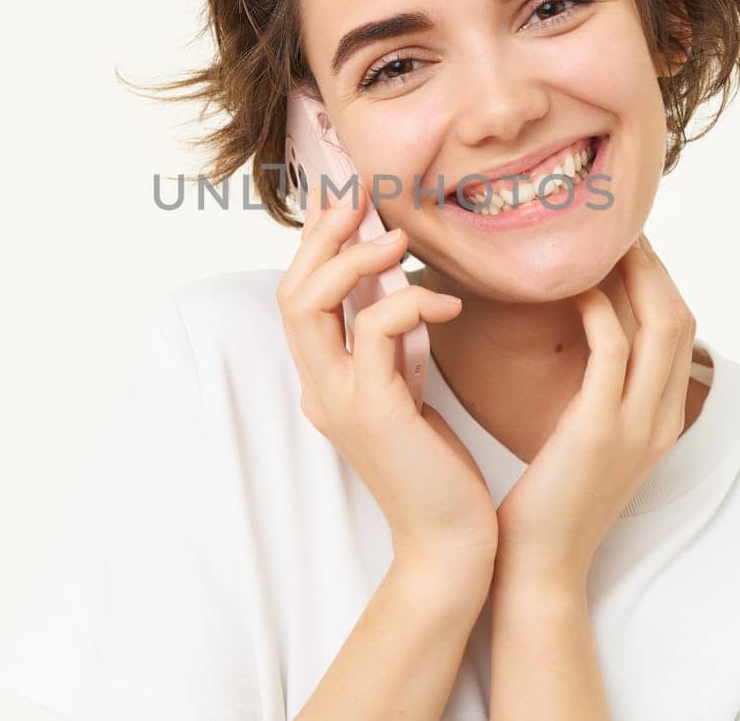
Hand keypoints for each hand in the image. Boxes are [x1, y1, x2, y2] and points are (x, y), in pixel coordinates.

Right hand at [276, 180, 499, 576]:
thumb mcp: (406, 390)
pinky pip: (375, 330)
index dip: (315, 245)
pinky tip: (447, 306)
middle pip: (290, 293)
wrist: (449, 538)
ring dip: (353, 259)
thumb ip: (390, 344)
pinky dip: (408, 302)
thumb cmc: (437, 466)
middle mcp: (319, 388)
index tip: (342, 202)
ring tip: (397, 240)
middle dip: (320, 238)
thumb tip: (393, 285)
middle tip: (357, 200)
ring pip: (309, 305)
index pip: (298, 299)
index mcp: (324, 382)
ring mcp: (338, 399)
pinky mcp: (373, 409)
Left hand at [492, 233, 695, 590]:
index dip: (658, 280)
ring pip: (659, 326)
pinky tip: (577, 290)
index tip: (625, 245)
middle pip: (679, 317)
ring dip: (635, 276)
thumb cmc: (547, 504)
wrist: (536, 568)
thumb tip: (584, 346)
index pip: (678, 330)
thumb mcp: (587, 443)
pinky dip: (601, 311)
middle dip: (653, 266)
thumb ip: (598, 397)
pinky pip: (613, 352)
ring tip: (603, 242)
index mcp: (660, 420)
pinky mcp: (599, 431)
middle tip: (615, 227)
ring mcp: (636, 426)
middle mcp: (660, 419)